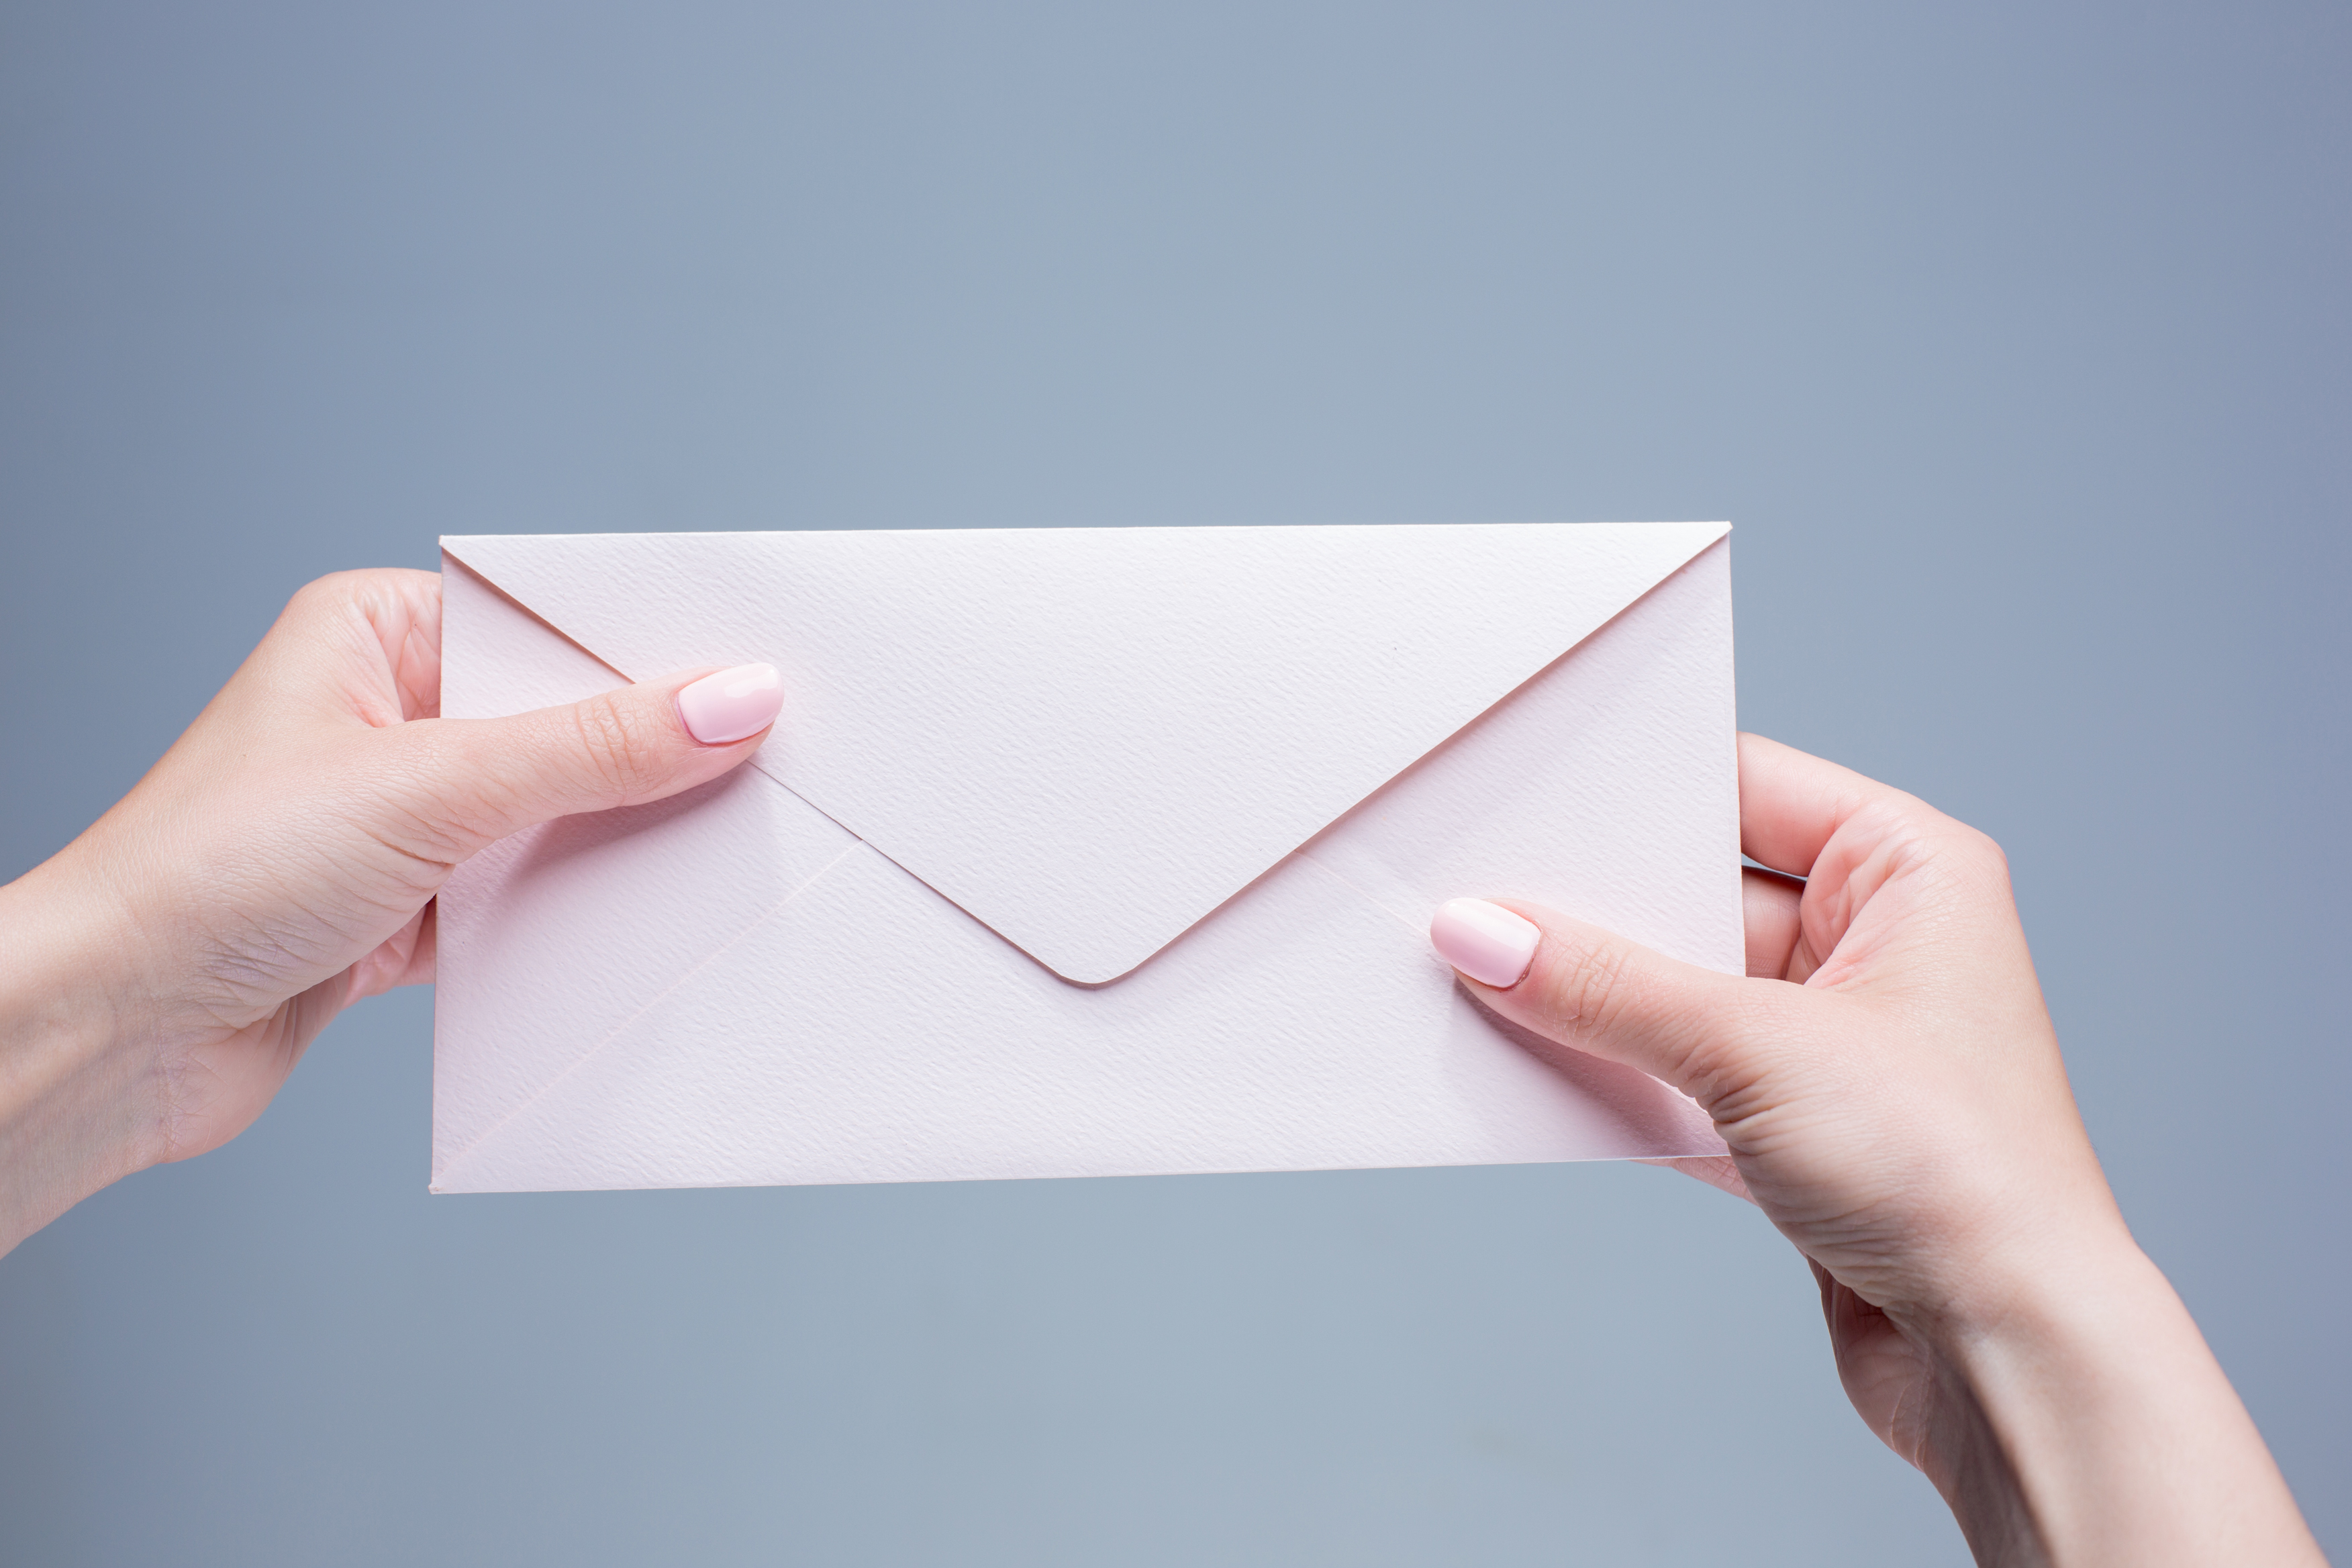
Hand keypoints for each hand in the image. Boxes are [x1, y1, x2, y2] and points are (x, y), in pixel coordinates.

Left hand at [0, 569, 783, 1252]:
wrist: (112, 1035)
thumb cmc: (211, 878)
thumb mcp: (434, 788)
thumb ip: (596, 747)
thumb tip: (733, 699)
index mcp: (377, 631)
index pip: (552, 621)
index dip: (657, 649)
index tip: (760, 678)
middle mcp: (391, 712)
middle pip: (568, 719)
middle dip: (653, 755)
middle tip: (760, 772)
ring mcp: (403, 814)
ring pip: (557, 813)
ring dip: (618, 843)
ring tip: (708, 855)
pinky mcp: (413, 908)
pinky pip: (532, 896)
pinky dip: (579, 914)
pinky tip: (634, 924)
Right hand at [1429, 735, 2323, 1565]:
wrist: (2009, 1359)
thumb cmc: (1959, 1179)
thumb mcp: (1757, 1051)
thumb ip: (1607, 988)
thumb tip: (1487, 933)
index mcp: (1910, 870)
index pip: (1744, 785)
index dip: (1634, 791)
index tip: (1523, 799)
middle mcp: (1878, 943)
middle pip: (1696, 893)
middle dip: (1592, 911)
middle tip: (1478, 901)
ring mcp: (1834, 1039)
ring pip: (1677, 993)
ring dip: (1591, 1006)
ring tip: (1484, 989)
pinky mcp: (1795, 1129)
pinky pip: (1676, 1076)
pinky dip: (1612, 1081)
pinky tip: (1531, 1076)